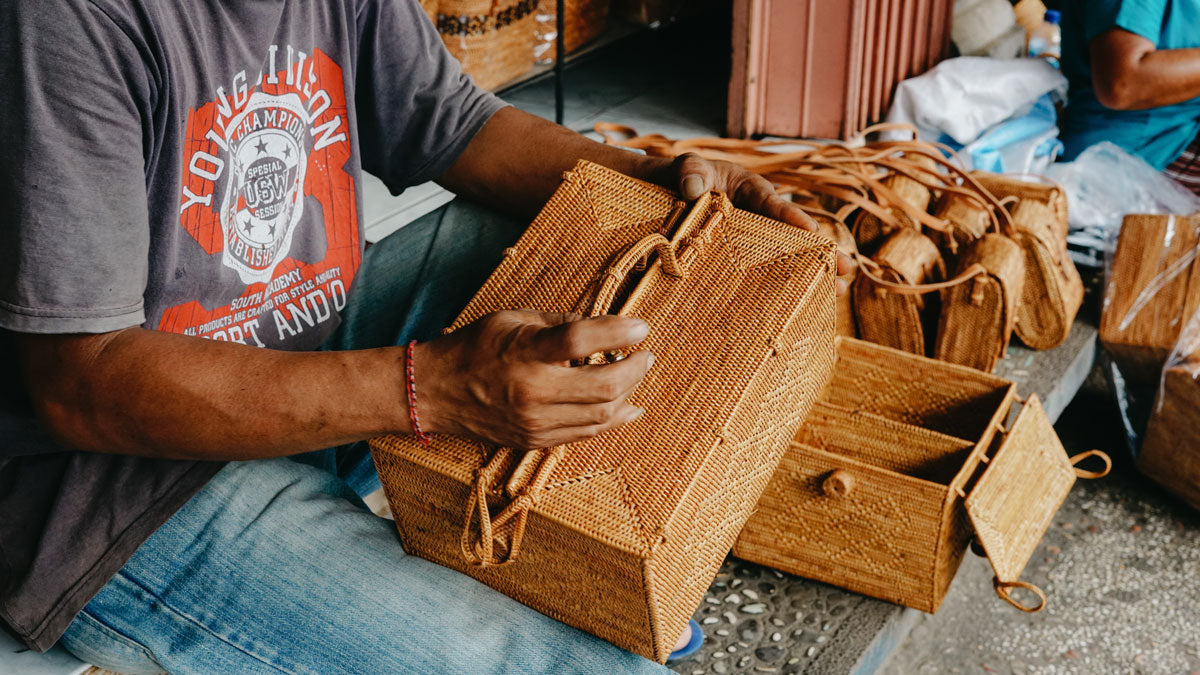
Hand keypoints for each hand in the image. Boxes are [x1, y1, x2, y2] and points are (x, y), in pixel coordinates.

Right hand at [413, 310, 652, 448]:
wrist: (436, 393)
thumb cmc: (475, 348)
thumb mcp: (514, 319)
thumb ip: (560, 322)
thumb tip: (603, 326)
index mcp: (523, 353)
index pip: (580, 341)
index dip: (618, 332)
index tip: (641, 327)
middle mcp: (531, 392)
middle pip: (603, 387)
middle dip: (635, 369)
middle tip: (645, 354)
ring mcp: (534, 422)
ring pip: (602, 415)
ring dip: (629, 393)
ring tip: (635, 373)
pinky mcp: (536, 441)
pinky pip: (587, 432)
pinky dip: (613, 418)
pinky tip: (629, 405)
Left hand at [665, 153, 855, 285]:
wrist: (659, 196)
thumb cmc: (677, 177)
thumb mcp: (684, 166)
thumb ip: (690, 171)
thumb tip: (694, 188)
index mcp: (749, 191)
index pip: (772, 203)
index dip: (792, 218)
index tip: (811, 232)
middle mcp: (757, 218)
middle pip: (791, 236)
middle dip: (820, 253)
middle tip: (845, 269)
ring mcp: (748, 244)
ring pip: (782, 259)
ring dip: (809, 276)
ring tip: (836, 295)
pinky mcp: (736, 263)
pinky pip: (759, 276)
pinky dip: (776, 290)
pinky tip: (795, 310)